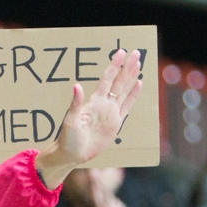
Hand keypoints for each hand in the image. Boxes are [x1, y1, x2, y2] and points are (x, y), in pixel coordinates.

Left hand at [35, 48, 142, 188]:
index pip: (107, 79)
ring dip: (132, 77)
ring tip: (139, 64)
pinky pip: (127, 106)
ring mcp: (110, 112)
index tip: (120, 52)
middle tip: (136, 52)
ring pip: (124, 91)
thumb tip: (76, 86)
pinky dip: (133, 95)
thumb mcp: (70, 120)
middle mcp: (104, 104)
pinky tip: (139, 84)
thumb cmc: (68, 138)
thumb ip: (76, 104)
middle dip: (127, 67)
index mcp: (94, 102)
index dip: (114, 66)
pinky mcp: (115, 122)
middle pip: (119, 81)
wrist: (73, 154)